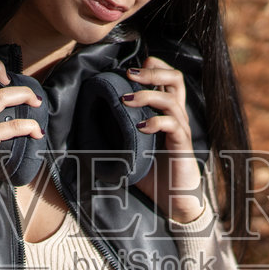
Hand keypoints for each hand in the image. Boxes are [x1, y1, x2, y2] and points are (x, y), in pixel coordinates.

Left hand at [122, 56, 208, 224]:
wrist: (173, 202)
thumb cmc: (153, 176)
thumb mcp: (131, 148)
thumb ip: (119, 133)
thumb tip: (85, 125)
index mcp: (168, 113)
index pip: (169, 79)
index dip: (154, 68)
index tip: (129, 71)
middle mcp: (178, 117)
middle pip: (176, 78)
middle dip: (152, 71)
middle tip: (129, 74)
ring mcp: (182, 129)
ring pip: (171, 99)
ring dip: (147, 95)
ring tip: (126, 101)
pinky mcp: (182, 145)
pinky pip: (173, 125)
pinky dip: (156, 122)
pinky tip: (140, 127)